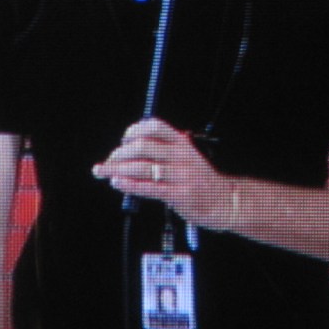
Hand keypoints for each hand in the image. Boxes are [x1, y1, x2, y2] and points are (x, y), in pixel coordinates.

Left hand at [92, 118, 237, 230]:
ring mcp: (181, 175)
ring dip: (117, 169)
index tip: (123, 140)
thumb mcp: (185, 157)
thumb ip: (162, 151)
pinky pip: (149, 187)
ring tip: (103, 172)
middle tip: (109, 160)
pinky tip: (117, 182)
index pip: (155, 126)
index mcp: (182, 142)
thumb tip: (127, 150)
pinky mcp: (180, 194)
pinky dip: (129, 184)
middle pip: (143, 146)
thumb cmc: (199, 180)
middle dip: (120, 153)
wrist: (224, 202)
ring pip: (142, 167)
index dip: (134, 130)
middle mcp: (181, 155)